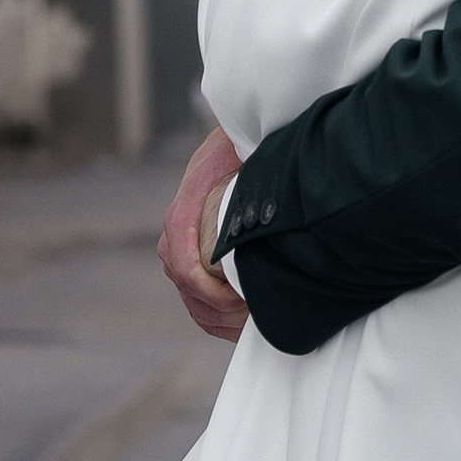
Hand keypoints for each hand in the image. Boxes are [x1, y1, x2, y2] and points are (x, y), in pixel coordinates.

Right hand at [159, 122, 247, 344]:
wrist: (231, 135)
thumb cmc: (243, 146)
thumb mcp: (250, 155)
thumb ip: (257, 177)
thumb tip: (285, 200)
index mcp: (185, 210)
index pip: (186, 266)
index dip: (212, 293)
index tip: (242, 303)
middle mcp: (176, 231)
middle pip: (187, 288)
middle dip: (222, 311)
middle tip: (258, 320)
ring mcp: (180, 245)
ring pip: (189, 297)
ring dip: (220, 319)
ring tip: (254, 325)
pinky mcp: (189, 254)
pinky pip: (193, 296)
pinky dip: (215, 316)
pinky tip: (243, 323)